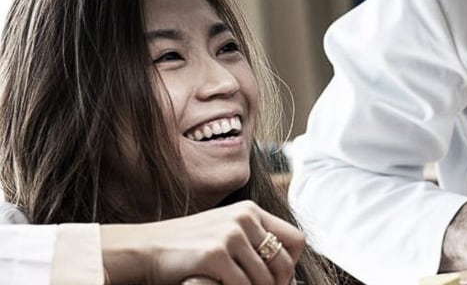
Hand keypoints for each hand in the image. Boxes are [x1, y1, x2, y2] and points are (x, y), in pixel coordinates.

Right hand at [101, 200, 304, 284]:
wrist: (146, 249)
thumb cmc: (189, 249)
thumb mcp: (226, 236)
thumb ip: (255, 248)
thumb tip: (291, 280)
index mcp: (250, 211)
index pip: (296, 239)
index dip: (292, 264)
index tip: (279, 280)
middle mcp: (244, 218)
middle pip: (285, 262)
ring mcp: (230, 235)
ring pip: (265, 280)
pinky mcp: (215, 254)